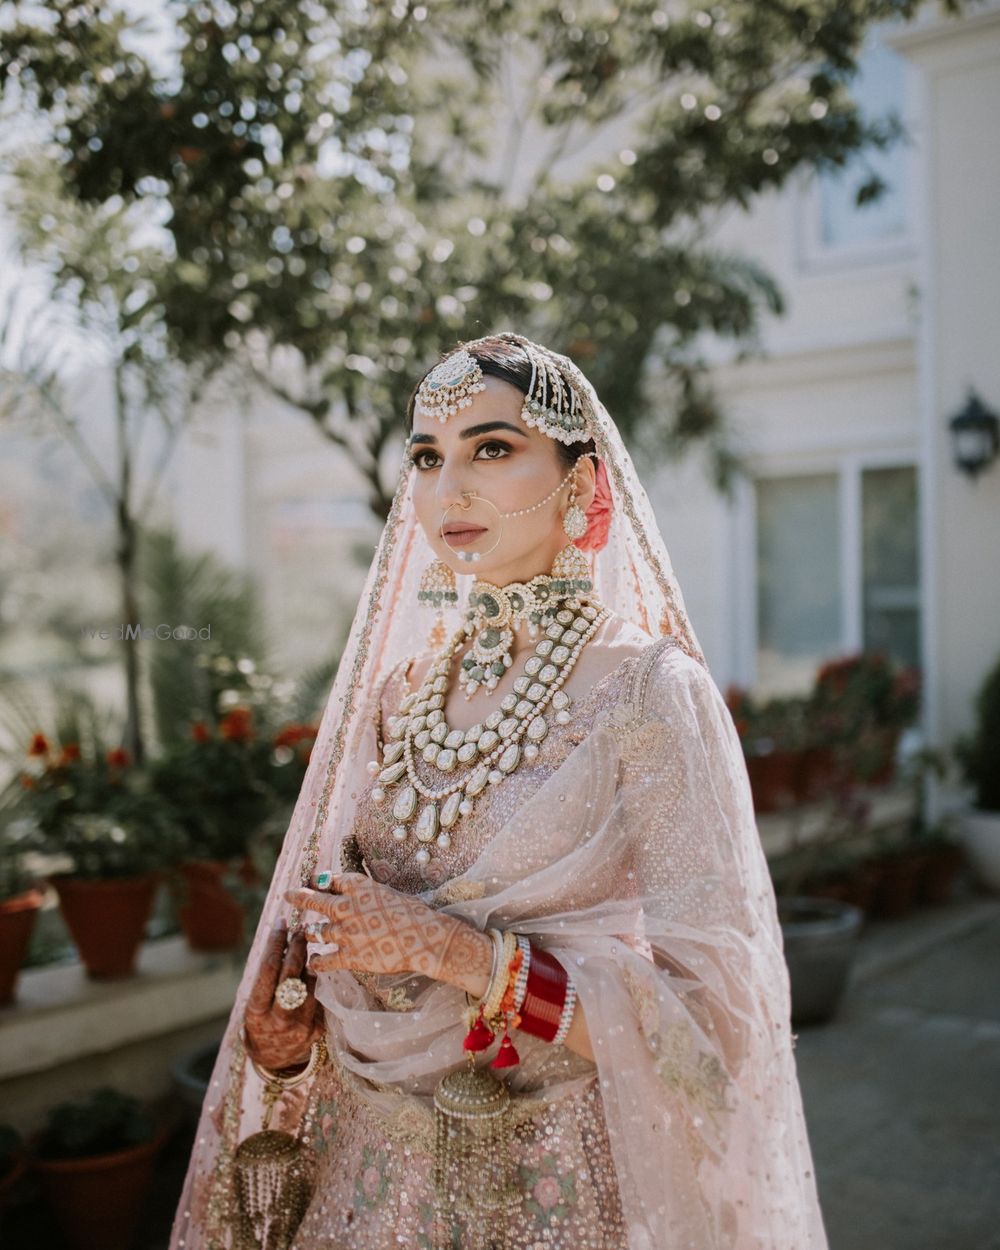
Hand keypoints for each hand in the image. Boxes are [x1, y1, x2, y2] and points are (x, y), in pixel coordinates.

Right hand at [243, 920, 324, 1069]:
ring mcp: (300, 1026)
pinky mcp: (317, 1029)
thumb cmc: (261, 1021)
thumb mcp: (254, 1002)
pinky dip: (314, 983)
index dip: (276, 943)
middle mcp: (279, 1019)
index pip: (269, 969)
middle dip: (297, 947)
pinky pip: (319, 996)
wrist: (273, 1057)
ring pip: (309, 983)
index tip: (281, 923)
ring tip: (304, 952)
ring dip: (308, 965)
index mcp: (258, 1011)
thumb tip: (283, 939)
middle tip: (301, 929)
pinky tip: (310, 976)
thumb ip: (267, 977)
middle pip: (292, 973)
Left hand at [284, 873, 492, 989]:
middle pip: (314, 900)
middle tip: (287, 895)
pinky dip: (317, 962)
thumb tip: (361, 893)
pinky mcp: (348, 956)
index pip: (331, 880)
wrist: (424, 938)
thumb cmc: (414, 913)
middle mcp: (346, 907)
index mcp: (358, 887)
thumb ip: (370, 893)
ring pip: (316, 932)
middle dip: (299, 897)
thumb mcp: (389, 892)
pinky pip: (324, 960)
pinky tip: (313, 963)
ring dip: (309, 933)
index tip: (315, 881)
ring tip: (305, 933)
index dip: (321, 880)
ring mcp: (344, 933)